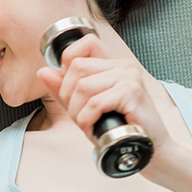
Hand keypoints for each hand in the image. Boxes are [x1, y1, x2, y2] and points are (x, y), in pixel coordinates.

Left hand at [36, 33, 170, 147]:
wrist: (147, 148)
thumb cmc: (118, 128)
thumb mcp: (84, 107)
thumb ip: (64, 89)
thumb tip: (43, 71)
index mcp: (113, 63)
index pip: (85, 43)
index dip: (68, 62)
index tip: (70, 87)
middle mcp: (123, 65)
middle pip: (77, 67)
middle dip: (68, 96)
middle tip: (79, 115)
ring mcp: (129, 76)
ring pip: (82, 86)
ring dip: (78, 112)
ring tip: (88, 124)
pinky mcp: (132, 92)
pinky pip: (94, 103)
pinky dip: (87, 120)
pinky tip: (94, 128)